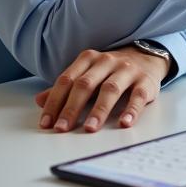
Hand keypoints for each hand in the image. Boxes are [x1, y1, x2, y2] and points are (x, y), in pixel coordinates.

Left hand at [35, 46, 169, 131]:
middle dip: (72, 108)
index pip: (67, 80)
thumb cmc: (111, 71)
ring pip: (111, 89)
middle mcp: (107, 61)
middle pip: (86, 84)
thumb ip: (66, 88)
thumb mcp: (88, 74)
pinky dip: (131, 110)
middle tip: (62, 128)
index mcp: (89, 59)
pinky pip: (138, 95)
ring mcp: (128, 70)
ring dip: (99, 110)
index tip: (46, 123)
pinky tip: (124, 123)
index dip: (55, 102)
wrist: (146, 57)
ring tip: (89, 128)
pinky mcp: (146, 81)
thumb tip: (39, 101)